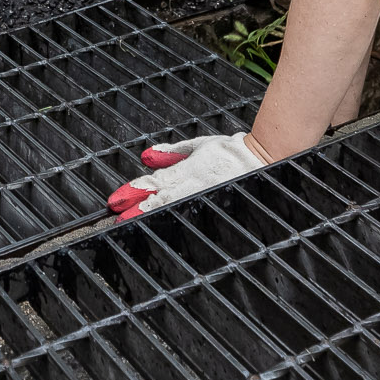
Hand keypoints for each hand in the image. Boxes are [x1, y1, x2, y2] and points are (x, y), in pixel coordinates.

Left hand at [104, 132, 266, 219]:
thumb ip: (170, 153)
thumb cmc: (229, 151)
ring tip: (132, 228)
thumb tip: (147, 157)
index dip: (136, 191)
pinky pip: (191, 219)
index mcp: (191, 170)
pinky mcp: (216, 209)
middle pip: (163, 200)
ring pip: (175, 212)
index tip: (117, 200)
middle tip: (118, 218)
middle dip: (138, 210)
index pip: (158, 183)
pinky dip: (175, 226)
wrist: (262, 159)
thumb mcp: (197, 146)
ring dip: (153, 219)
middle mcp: (197, 186)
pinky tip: (163, 234)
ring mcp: (207, 200)